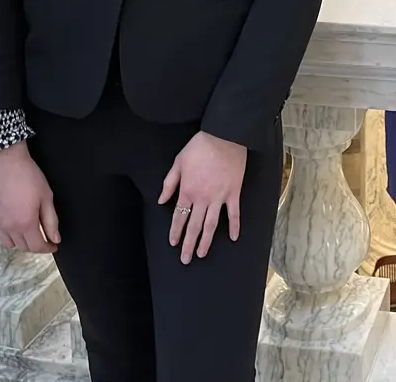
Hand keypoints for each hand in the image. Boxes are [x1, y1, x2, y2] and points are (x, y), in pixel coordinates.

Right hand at [0, 144, 59, 253]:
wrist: (5, 161)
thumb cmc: (28, 176)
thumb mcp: (46, 196)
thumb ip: (51, 220)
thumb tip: (55, 238)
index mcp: (25, 223)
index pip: (37, 246)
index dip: (48, 248)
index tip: (54, 246)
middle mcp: (8, 227)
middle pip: (23, 247)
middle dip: (36, 246)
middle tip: (45, 238)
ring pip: (9, 244)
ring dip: (21, 243)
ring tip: (30, 233)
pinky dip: (9, 235)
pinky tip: (16, 225)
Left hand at [159, 131, 246, 263]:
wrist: (224, 136)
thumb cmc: (200, 146)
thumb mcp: (178, 161)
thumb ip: (169, 183)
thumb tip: (161, 200)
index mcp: (187, 191)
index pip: (179, 216)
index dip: (176, 231)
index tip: (173, 243)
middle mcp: (202, 198)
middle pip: (194, 226)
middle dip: (188, 244)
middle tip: (185, 259)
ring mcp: (219, 197)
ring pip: (211, 224)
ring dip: (206, 241)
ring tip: (202, 254)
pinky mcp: (233, 192)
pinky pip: (234, 213)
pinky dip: (234, 226)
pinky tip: (233, 238)